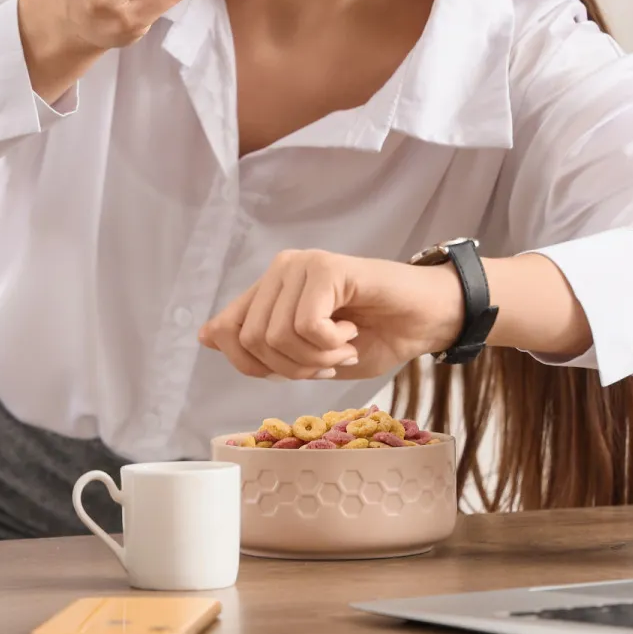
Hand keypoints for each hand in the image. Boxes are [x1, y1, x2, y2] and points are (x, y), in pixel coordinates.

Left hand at [197, 250, 466, 381]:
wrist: (427, 319)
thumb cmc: (375, 335)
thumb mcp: (310, 355)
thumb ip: (262, 347)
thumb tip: (206, 335)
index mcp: (269, 290)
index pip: (225, 332)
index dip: (255, 366)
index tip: (301, 369)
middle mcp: (279, 270)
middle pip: (250, 340)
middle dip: (292, 368)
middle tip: (329, 360)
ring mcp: (302, 264)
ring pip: (277, 335)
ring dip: (317, 357)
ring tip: (344, 344)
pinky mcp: (326, 267)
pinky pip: (307, 324)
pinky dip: (331, 344)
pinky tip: (352, 330)